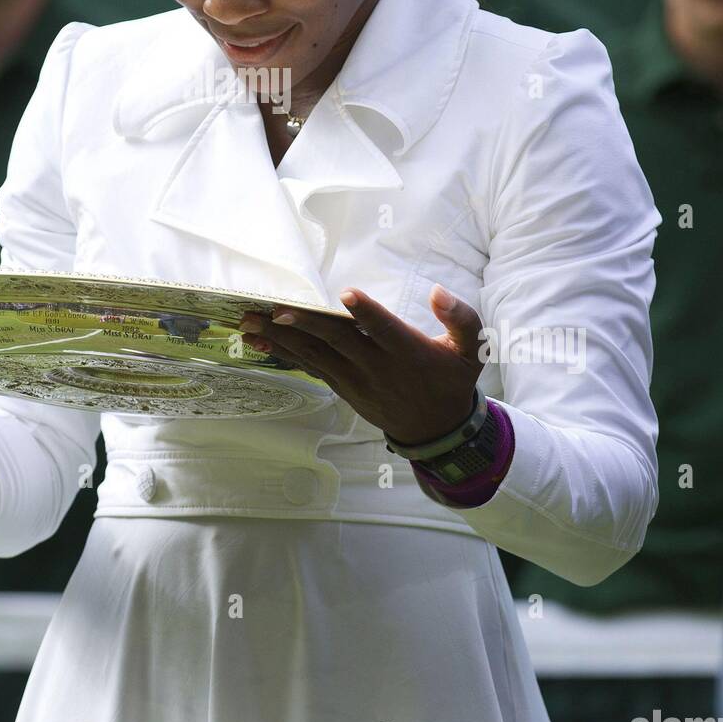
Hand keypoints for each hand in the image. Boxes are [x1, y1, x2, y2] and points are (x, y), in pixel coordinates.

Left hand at [240, 283, 482, 444]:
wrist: (435, 430)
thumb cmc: (451, 379)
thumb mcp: (472, 350)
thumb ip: (461, 318)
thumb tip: (439, 292)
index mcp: (409, 352)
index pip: (386, 330)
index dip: (368, 313)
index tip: (348, 294)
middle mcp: (378, 367)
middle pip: (340, 341)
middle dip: (307, 323)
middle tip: (275, 308)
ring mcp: (356, 380)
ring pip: (317, 355)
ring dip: (282, 337)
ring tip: (250, 320)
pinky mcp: (343, 387)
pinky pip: (311, 367)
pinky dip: (285, 352)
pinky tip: (260, 340)